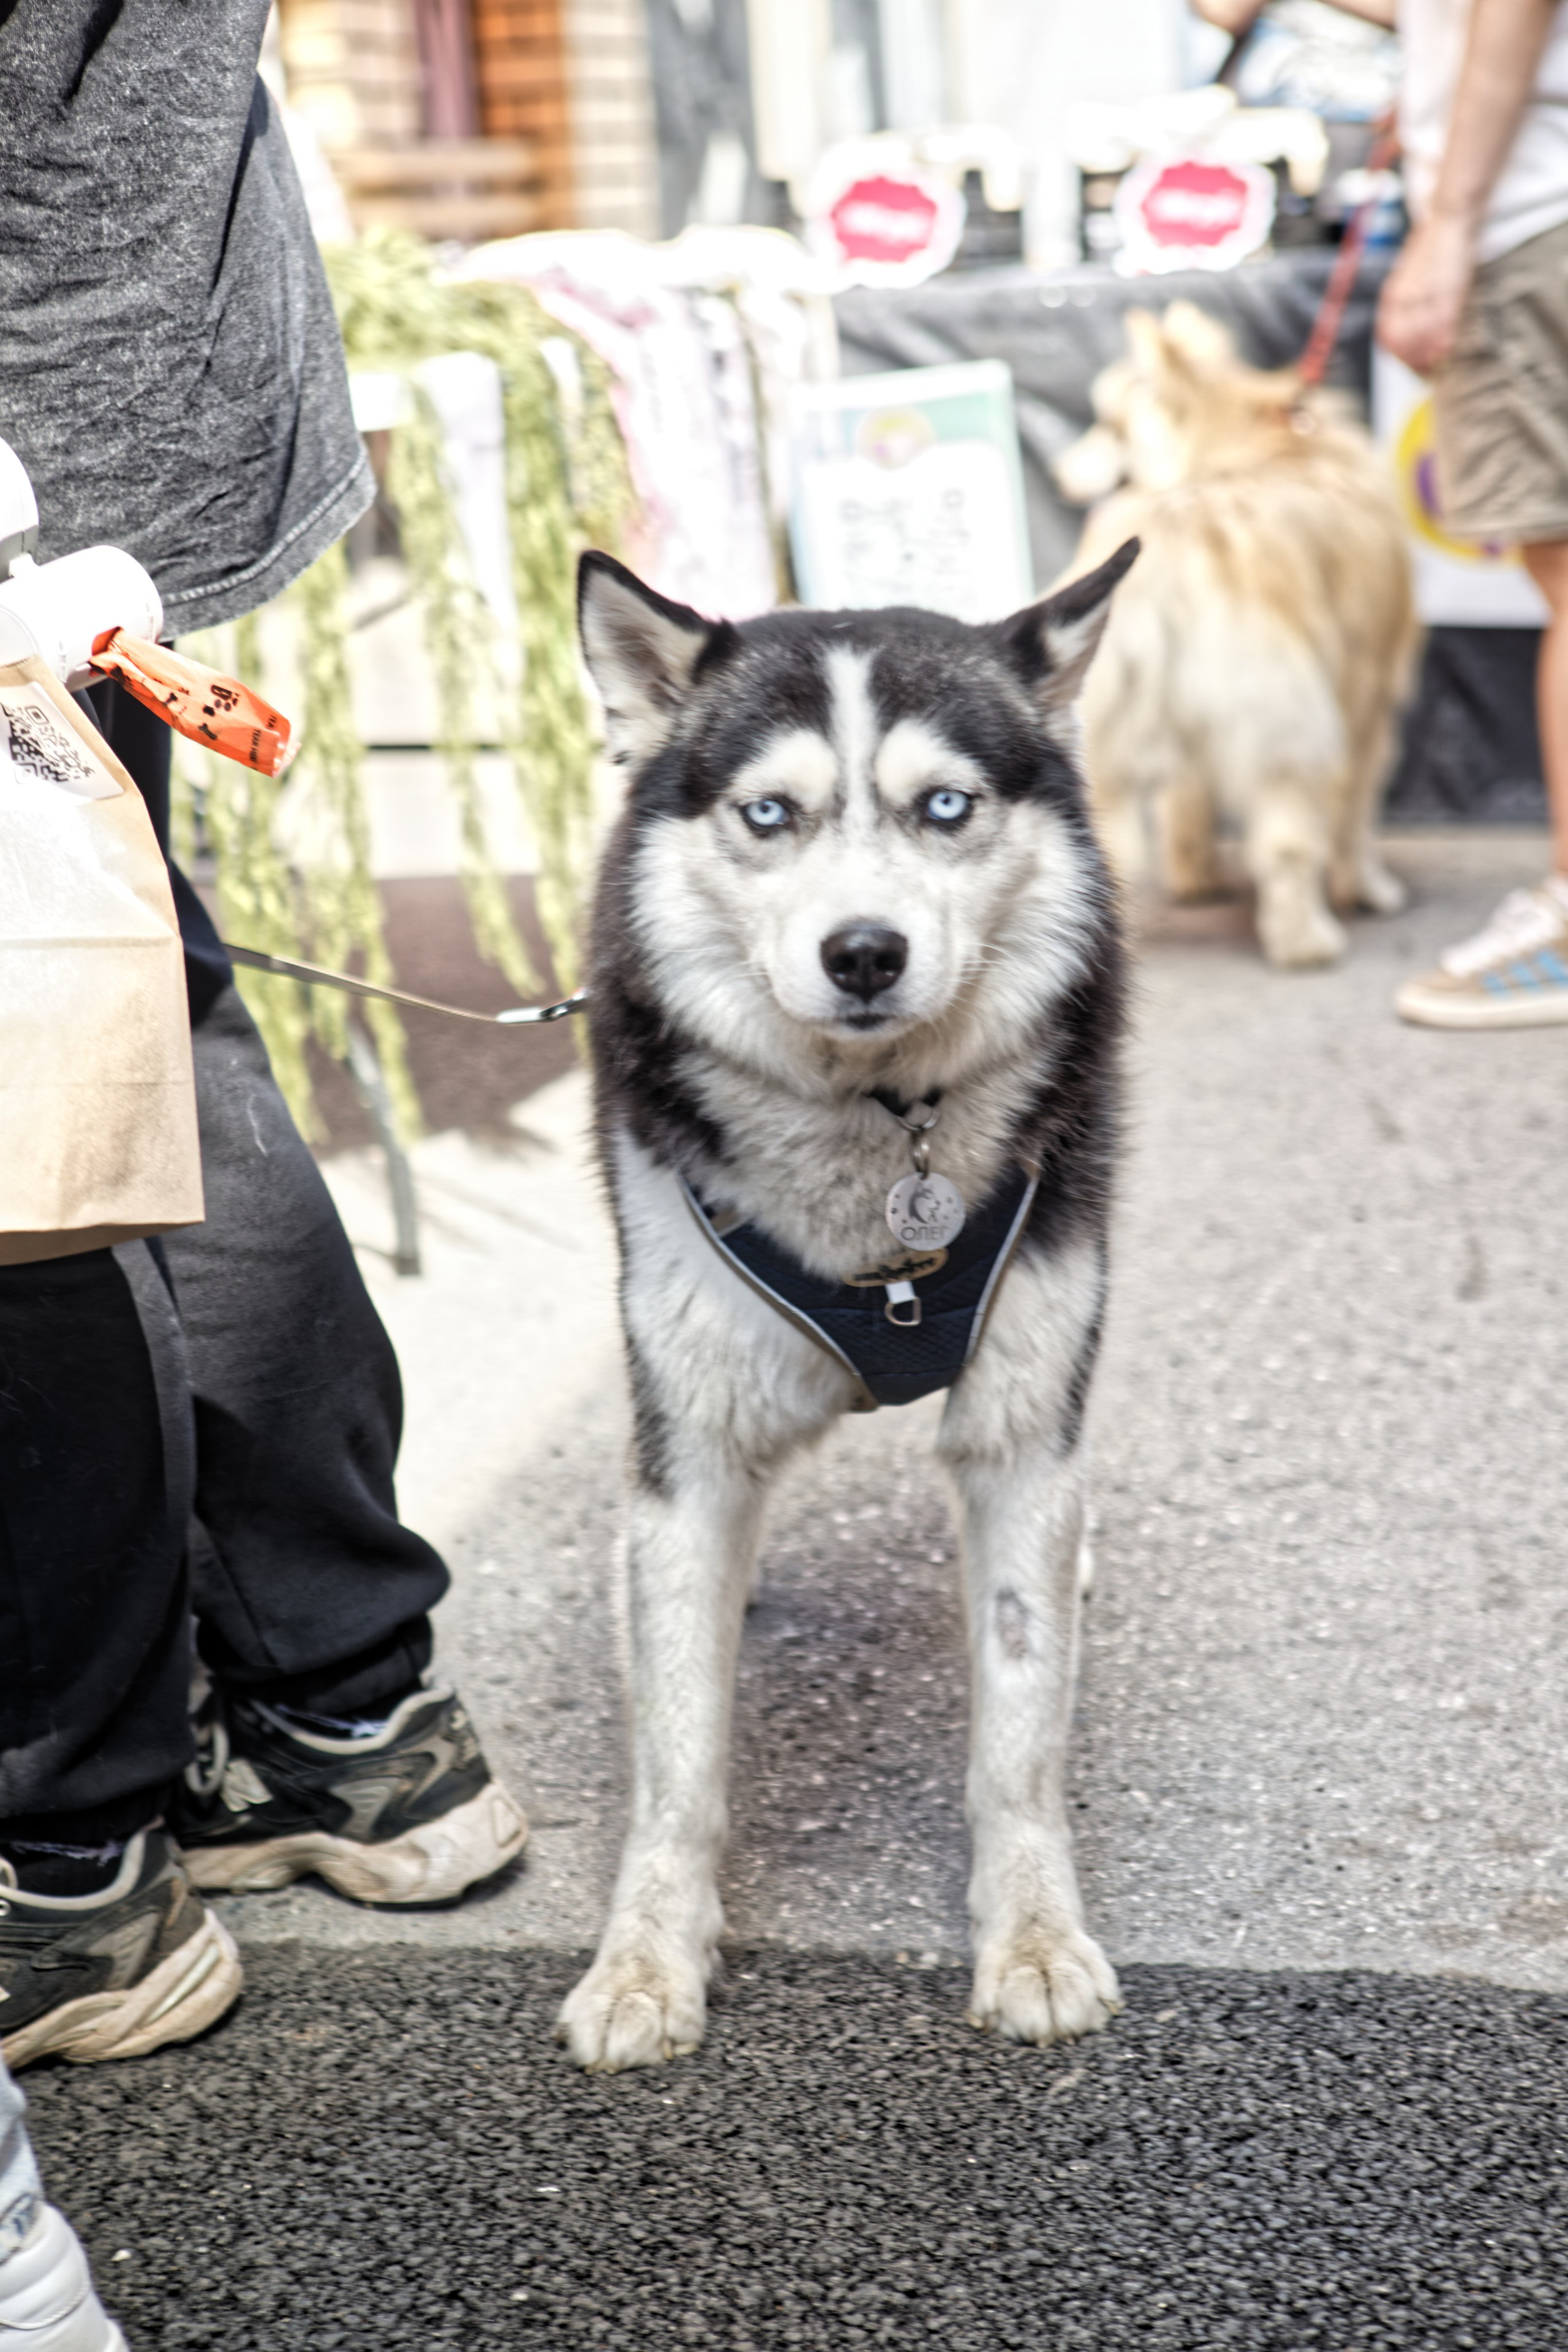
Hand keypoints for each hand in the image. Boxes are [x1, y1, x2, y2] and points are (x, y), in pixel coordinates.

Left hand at [1376, 213, 1477, 373]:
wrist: (1448, 218)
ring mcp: (1427, 292)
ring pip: (1420, 336)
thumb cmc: (1431, 249)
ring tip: (1434, 368)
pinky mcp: (1448, 288)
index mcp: (1394, 294)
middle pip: (1402, 341)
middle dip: (1411, 363)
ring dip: (1426, 357)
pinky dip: (1442, 341)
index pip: (1388, 335)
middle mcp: (1406, 295)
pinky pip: (1442, 322)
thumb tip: (1402, 329)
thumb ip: (1405, 302)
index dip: (1397, 357)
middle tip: (1423, 375)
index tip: (1408, 369)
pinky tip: (1445, 351)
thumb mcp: (1410, 276)